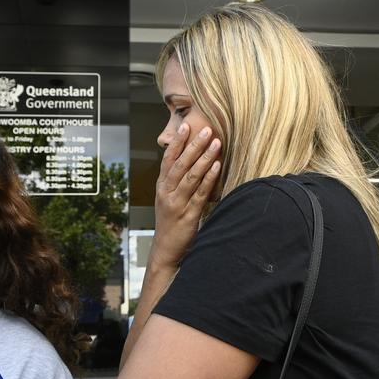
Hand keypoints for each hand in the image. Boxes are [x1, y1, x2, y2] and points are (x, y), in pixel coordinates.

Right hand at [150, 123, 221, 270]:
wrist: (165, 251)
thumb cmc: (171, 224)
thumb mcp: (168, 200)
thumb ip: (176, 182)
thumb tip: (190, 162)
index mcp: (162, 187)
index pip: (168, 160)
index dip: (176, 143)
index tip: (184, 126)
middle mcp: (167, 193)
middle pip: (181, 164)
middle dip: (193, 145)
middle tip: (205, 129)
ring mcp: (177, 204)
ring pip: (191, 176)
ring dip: (204, 158)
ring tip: (215, 142)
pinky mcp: (189, 215)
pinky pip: (200, 193)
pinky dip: (208, 178)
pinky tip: (217, 166)